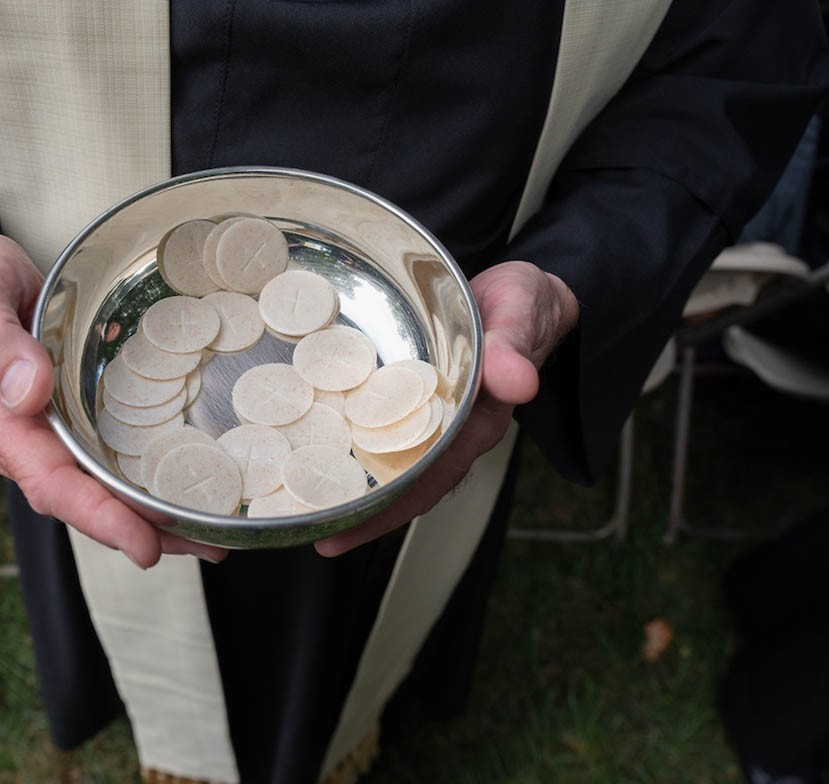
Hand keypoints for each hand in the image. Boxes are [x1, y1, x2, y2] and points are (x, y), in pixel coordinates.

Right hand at [0, 230, 227, 568]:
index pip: (52, 485)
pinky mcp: (73, 418)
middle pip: (86, 501)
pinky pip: (110, 457)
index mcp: (0, 424)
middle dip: (144, 531)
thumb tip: (28, 391)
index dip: (99, 518)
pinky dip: (146, 475)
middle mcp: (27, 441)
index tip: (143, 544)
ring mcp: (51, 433)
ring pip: (103, 487)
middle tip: (205, 546)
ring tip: (212, 533)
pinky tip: (186, 481)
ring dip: (155, 514)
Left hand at [314, 261, 578, 556]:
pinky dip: (350, 439)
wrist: (520, 295)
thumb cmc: (524, 306)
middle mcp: (450, 429)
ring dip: (350, 481)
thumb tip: (520, 384)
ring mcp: (428, 415)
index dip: (390, 509)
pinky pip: (379, 425)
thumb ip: (515, 346)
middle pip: (400, 482)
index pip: (430, 478)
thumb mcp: (523, 315)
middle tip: (311, 529)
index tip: (347, 533)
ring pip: (386, 459)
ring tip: (304, 500)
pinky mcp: (411, 396)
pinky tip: (317, 442)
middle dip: (360, 510)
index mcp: (477, 424)